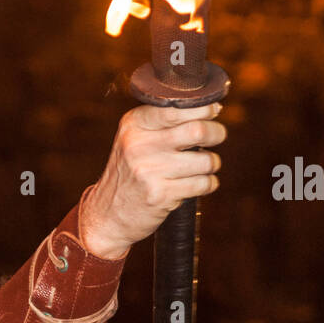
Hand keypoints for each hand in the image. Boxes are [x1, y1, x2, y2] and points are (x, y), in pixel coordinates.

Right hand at [78, 103, 225, 258]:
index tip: (212, 112)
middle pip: (198, 130)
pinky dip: (208, 184)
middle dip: (216, 133)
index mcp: (133, 125)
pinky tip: (195, 184)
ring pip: (206, 160)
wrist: (107, 215)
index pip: (177, 107)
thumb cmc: (129, 173)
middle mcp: (139, 145)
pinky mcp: (161, 195)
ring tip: (200, 167)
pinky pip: (203, 184)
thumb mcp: (134, 140)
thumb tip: (212, 109)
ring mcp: (149, 171)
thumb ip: (163, 122)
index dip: (204, 109)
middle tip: (216, 137)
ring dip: (212, 164)